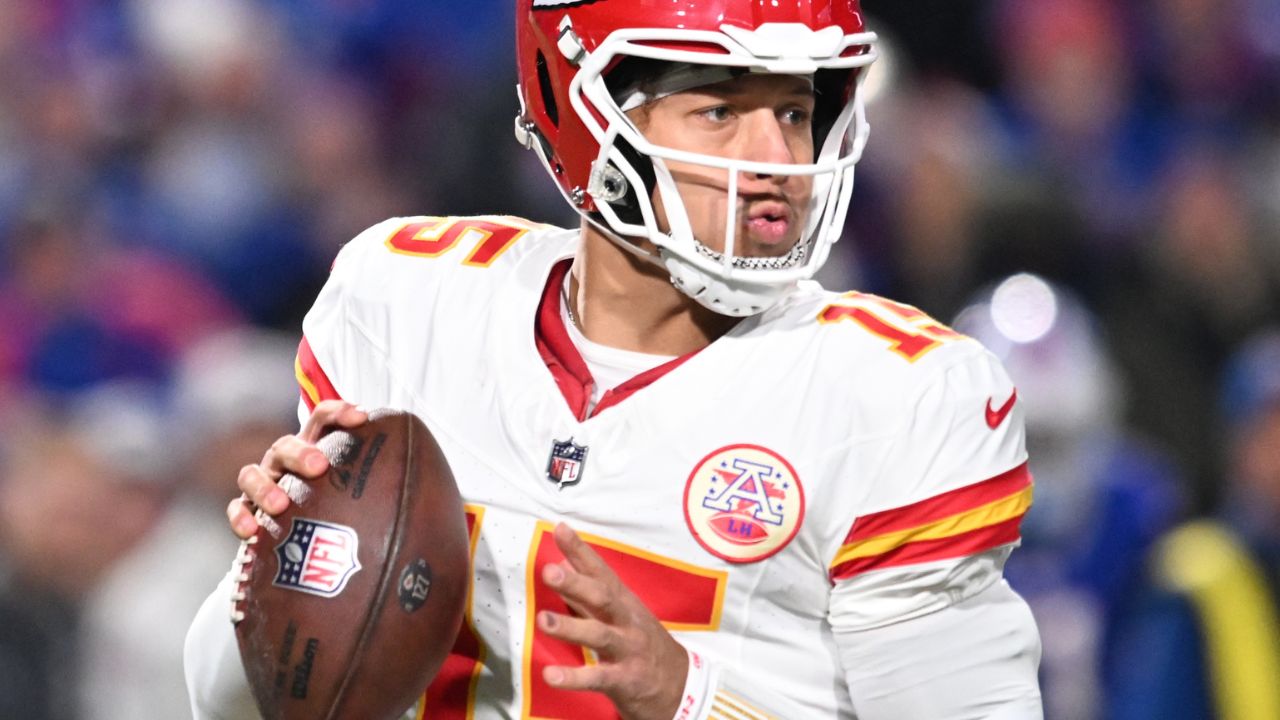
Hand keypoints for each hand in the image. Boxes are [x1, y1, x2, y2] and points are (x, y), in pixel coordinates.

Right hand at [226, 400, 367, 537]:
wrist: (307, 536)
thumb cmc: (338, 503)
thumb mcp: (358, 488)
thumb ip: (377, 480)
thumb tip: (439, 487)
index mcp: (313, 446)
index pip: (322, 419)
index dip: (339, 413)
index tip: (361, 419)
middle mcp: (284, 459)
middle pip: (285, 446)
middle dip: (300, 454)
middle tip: (320, 467)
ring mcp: (262, 482)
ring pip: (252, 475)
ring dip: (265, 488)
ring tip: (281, 505)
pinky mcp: (246, 509)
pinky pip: (237, 509)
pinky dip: (241, 518)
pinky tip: (252, 530)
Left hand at [537, 523, 688, 719]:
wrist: (681, 684)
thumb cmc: (641, 643)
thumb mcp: (618, 613)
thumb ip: (585, 593)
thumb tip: (559, 565)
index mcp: (623, 601)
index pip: (600, 571)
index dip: (580, 550)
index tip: (559, 529)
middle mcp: (626, 620)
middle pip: (602, 597)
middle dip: (576, 583)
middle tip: (549, 571)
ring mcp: (627, 649)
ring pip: (599, 635)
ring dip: (570, 627)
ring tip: (542, 620)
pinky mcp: (625, 680)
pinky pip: (598, 678)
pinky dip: (574, 677)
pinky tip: (551, 675)